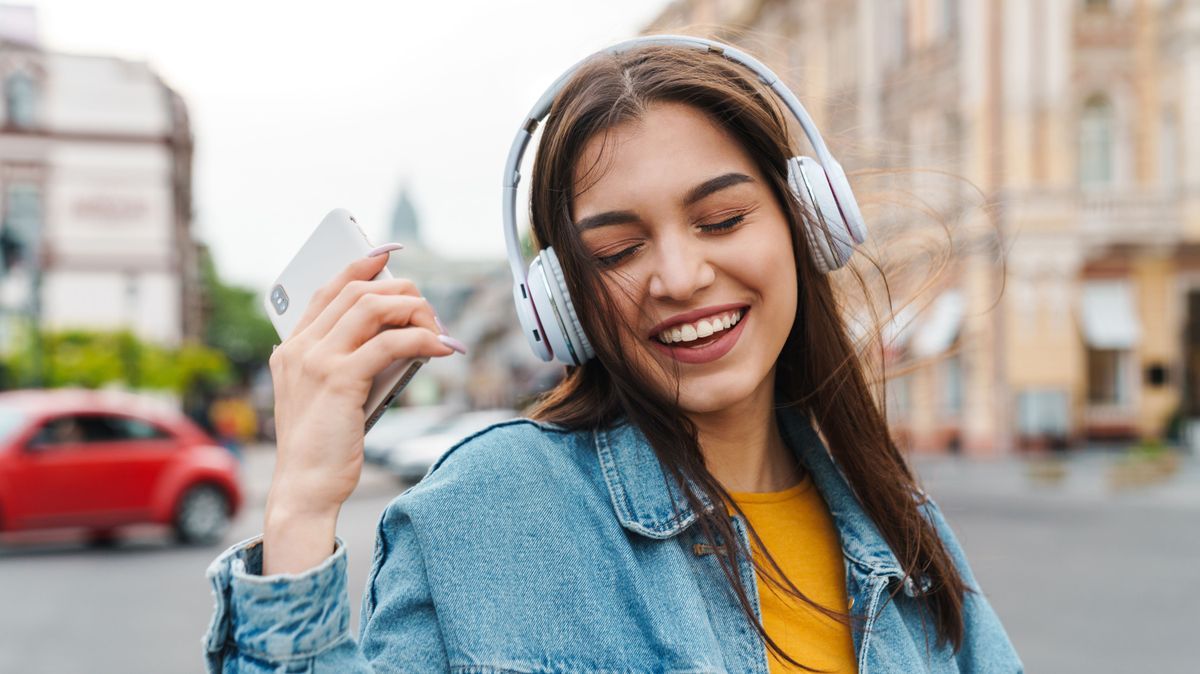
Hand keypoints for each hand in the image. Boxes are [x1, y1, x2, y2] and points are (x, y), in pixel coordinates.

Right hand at [263, 248, 463, 572]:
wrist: (305, 488)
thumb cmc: (323, 447)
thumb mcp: (332, 396)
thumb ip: (351, 363)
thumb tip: (403, 336)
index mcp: (291, 348)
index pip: (328, 290)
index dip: (360, 266)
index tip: (388, 254)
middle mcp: (299, 348)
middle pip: (357, 292)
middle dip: (401, 292)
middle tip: (430, 311)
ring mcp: (316, 361)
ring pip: (373, 308)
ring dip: (414, 311)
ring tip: (438, 329)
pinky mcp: (339, 380)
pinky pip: (390, 343)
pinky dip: (422, 339)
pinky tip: (442, 348)